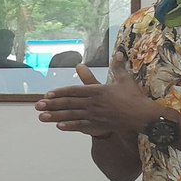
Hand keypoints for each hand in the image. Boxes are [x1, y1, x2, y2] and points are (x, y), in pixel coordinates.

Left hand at [34, 53, 160, 136]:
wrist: (143, 116)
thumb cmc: (134, 97)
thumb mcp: (125, 80)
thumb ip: (118, 67)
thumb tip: (118, 53)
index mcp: (97, 91)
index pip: (74, 91)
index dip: (60, 92)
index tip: (47, 94)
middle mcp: (93, 103)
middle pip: (69, 103)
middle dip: (52, 105)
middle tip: (37, 106)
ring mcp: (95, 115)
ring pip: (72, 116)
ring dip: (56, 116)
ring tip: (42, 117)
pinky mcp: (99, 125)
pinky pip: (81, 126)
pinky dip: (70, 126)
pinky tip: (59, 127)